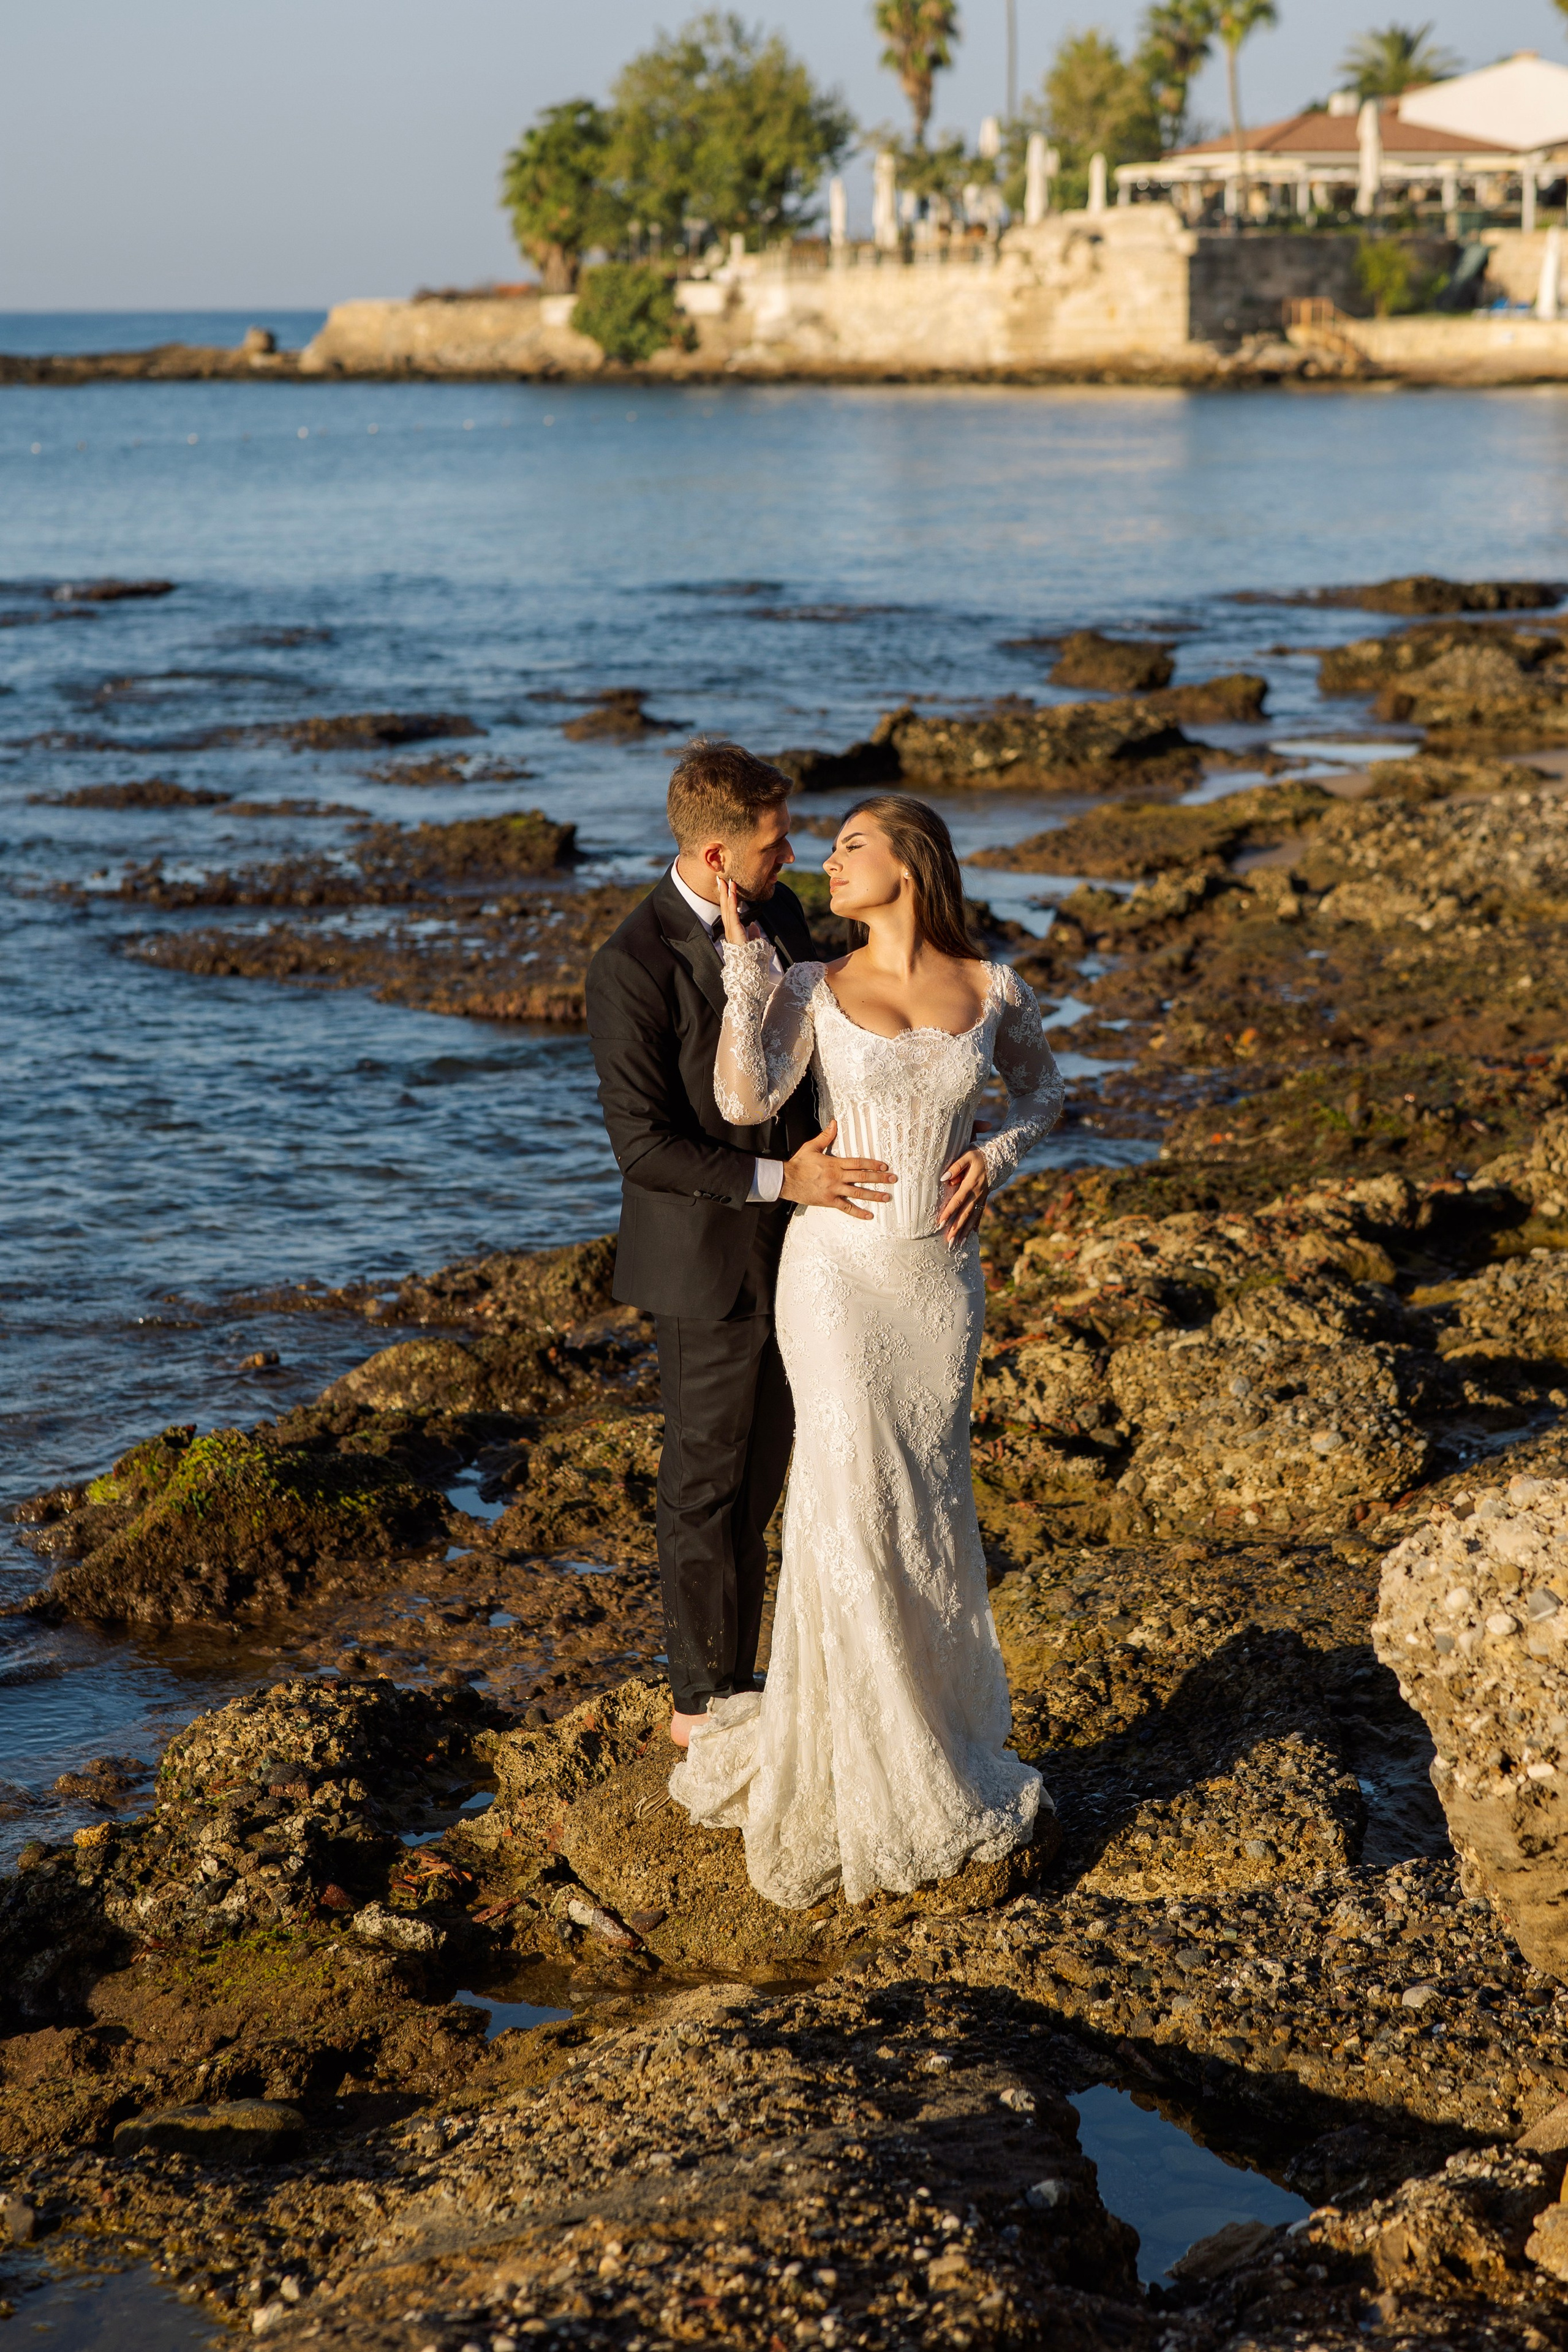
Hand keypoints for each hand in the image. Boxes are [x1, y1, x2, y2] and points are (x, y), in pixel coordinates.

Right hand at [715, 874, 761, 948]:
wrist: (748, 965)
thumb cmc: (750, 955)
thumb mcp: (752, 941)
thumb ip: (752, 933)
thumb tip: (754, 926)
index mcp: (732, 930)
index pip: (728, 911)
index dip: (727, 898)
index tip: (726, 887)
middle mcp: (728, 928)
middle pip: (725, 906)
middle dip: (723, 892)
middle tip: (720, 879)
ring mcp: (730, 929)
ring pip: (727, 908)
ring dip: (727, 893)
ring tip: (727, 881)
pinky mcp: (734, 930)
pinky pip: (733, 913)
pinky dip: (732, 902)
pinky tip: (732, 892)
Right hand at [780, 1120, 895, 1218]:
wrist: (785, 1180)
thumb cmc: (798, 1164)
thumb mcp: (811, 1147)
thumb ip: (825, 1136)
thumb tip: (834, 1123)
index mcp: (835, 1163)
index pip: (858, 1163)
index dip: (873, 1164)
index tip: (884, 1166)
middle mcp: (837, 1176)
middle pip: (862, 1177)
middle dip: (879, 1178)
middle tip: (892, 1179)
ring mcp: (834, 1190)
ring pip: (858, 1193)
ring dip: (874, 1195)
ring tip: (887, 1197)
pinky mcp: (829, 1201)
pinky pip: (846, 1208)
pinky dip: (858, 1212)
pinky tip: (869, 1215)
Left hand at [937, 1145, 989, 1246]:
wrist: (999, 1154)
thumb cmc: (979, 1154)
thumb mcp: (967, 1155)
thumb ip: (955, 1167)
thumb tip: (943, 1178)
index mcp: (971, 1183)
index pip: (958, 1201)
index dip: (949, 1212)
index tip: (941, 1224)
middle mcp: (977, 1193)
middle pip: (965, 1213)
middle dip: (957, 1228)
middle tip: (949, 1242)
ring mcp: (982, 1196)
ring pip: (973, 1216)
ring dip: (966, 1230)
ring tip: (959, 1243)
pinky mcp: (985, 1197)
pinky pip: (980, 1213)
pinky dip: (976, 1224)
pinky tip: (973, 1233)